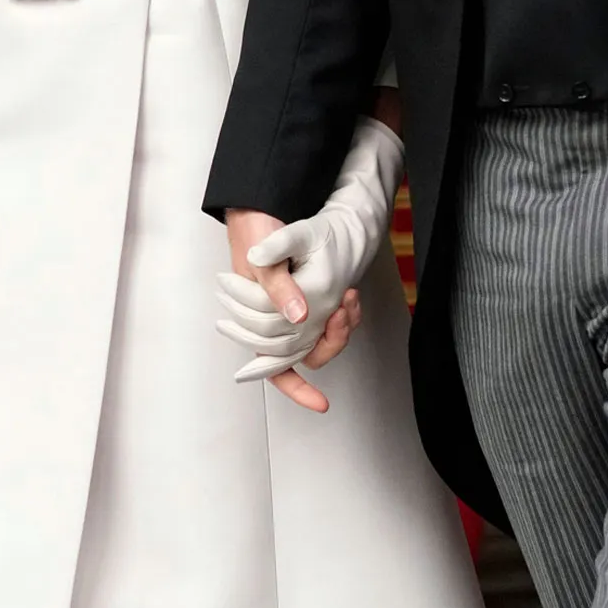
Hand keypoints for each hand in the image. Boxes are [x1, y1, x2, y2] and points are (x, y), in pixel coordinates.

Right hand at [220, 210, 361, 414]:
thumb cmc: (257, 228)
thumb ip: (279, 287)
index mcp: (256, 318)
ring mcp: (294, 308)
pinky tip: (351, 296)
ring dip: (342, 326)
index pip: (272, 367)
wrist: (265, 203)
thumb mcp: (266, 255)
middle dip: (333, 340)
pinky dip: (345, 312)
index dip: (296, 389)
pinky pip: (331, 317)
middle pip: (307, 353)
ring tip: (350, 298)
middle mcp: (275, 319)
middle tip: (344, 313)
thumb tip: (299, 317)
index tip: (322, 404)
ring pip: (323, 336)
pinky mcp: (311, 295)